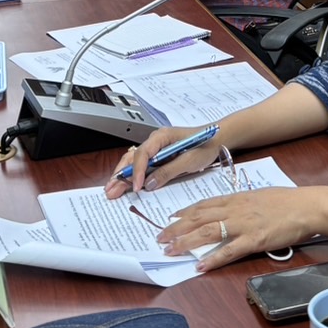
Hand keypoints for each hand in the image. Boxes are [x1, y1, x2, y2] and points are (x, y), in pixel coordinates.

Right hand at [103, 126, 220, 197]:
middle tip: (111, 190)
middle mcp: (155, 141)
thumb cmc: (205, 145)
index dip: (138, 171)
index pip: (143, 153)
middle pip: (133, 157)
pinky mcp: (158, 157)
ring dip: (123, 176)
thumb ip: (168, 171)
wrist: (216, 139)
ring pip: (134, 161)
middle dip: (121, 174)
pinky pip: (142, 165)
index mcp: (162, 136)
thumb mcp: (189, 160)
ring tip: (112, 190)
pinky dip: (132, 176)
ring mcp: (155, 148)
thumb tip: (149, 184)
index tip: (136, 186)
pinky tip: (124, 185)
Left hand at [158, 188, 327, 269]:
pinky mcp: (254, 240)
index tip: (170, 218)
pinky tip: (200, 266)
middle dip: (176, 228)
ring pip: (207, 232)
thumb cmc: (287, 201)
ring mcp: (243, 224)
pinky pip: (229, 251)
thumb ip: (242, 203)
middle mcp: (235, 209)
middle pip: (198, 217)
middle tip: (160, 237)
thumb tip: (230, 210)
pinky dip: (212, 259)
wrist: (307, 206)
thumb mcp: (259, 196)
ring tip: (170, 250)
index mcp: (236, 198)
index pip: (203, 204)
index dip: (184, 212)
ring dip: (186, 242)